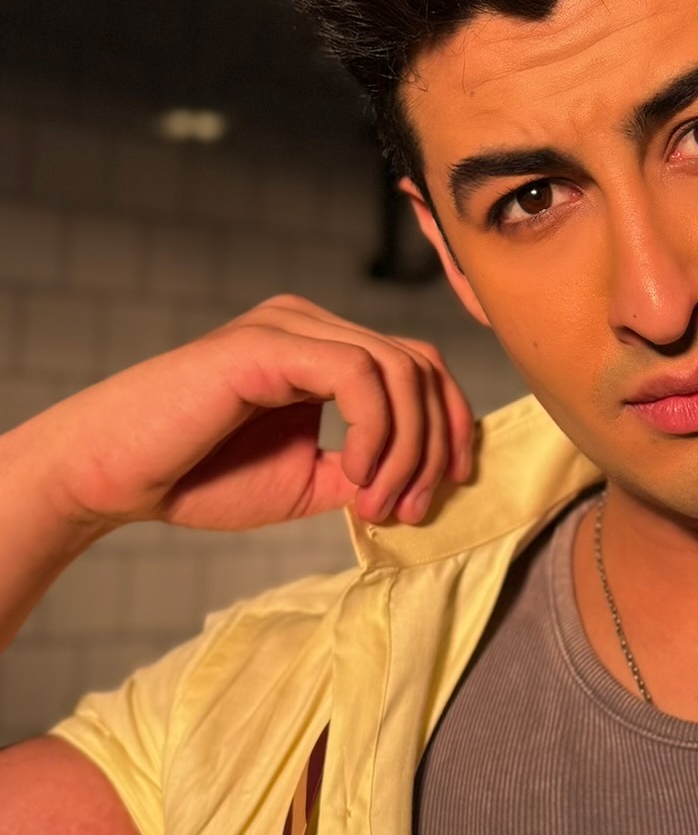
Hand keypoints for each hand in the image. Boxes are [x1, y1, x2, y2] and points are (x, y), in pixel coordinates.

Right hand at [18, 294, 473, 537]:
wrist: (111, 478)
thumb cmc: (196, 478)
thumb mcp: (304, 481)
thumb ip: (363, 471)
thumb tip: (424, 480)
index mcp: (322, 348)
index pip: (417, 367)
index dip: (449, 427)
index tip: (446, 491)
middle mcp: (311, 324)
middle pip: (419, 364)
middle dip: (435, 443)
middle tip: (411, 510)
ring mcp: (290, 326)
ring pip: (398, 369)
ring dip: (406, 448)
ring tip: (376, 504)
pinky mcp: (268, 344)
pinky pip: (358, 375)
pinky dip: (374, 433)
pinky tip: (354, 478)